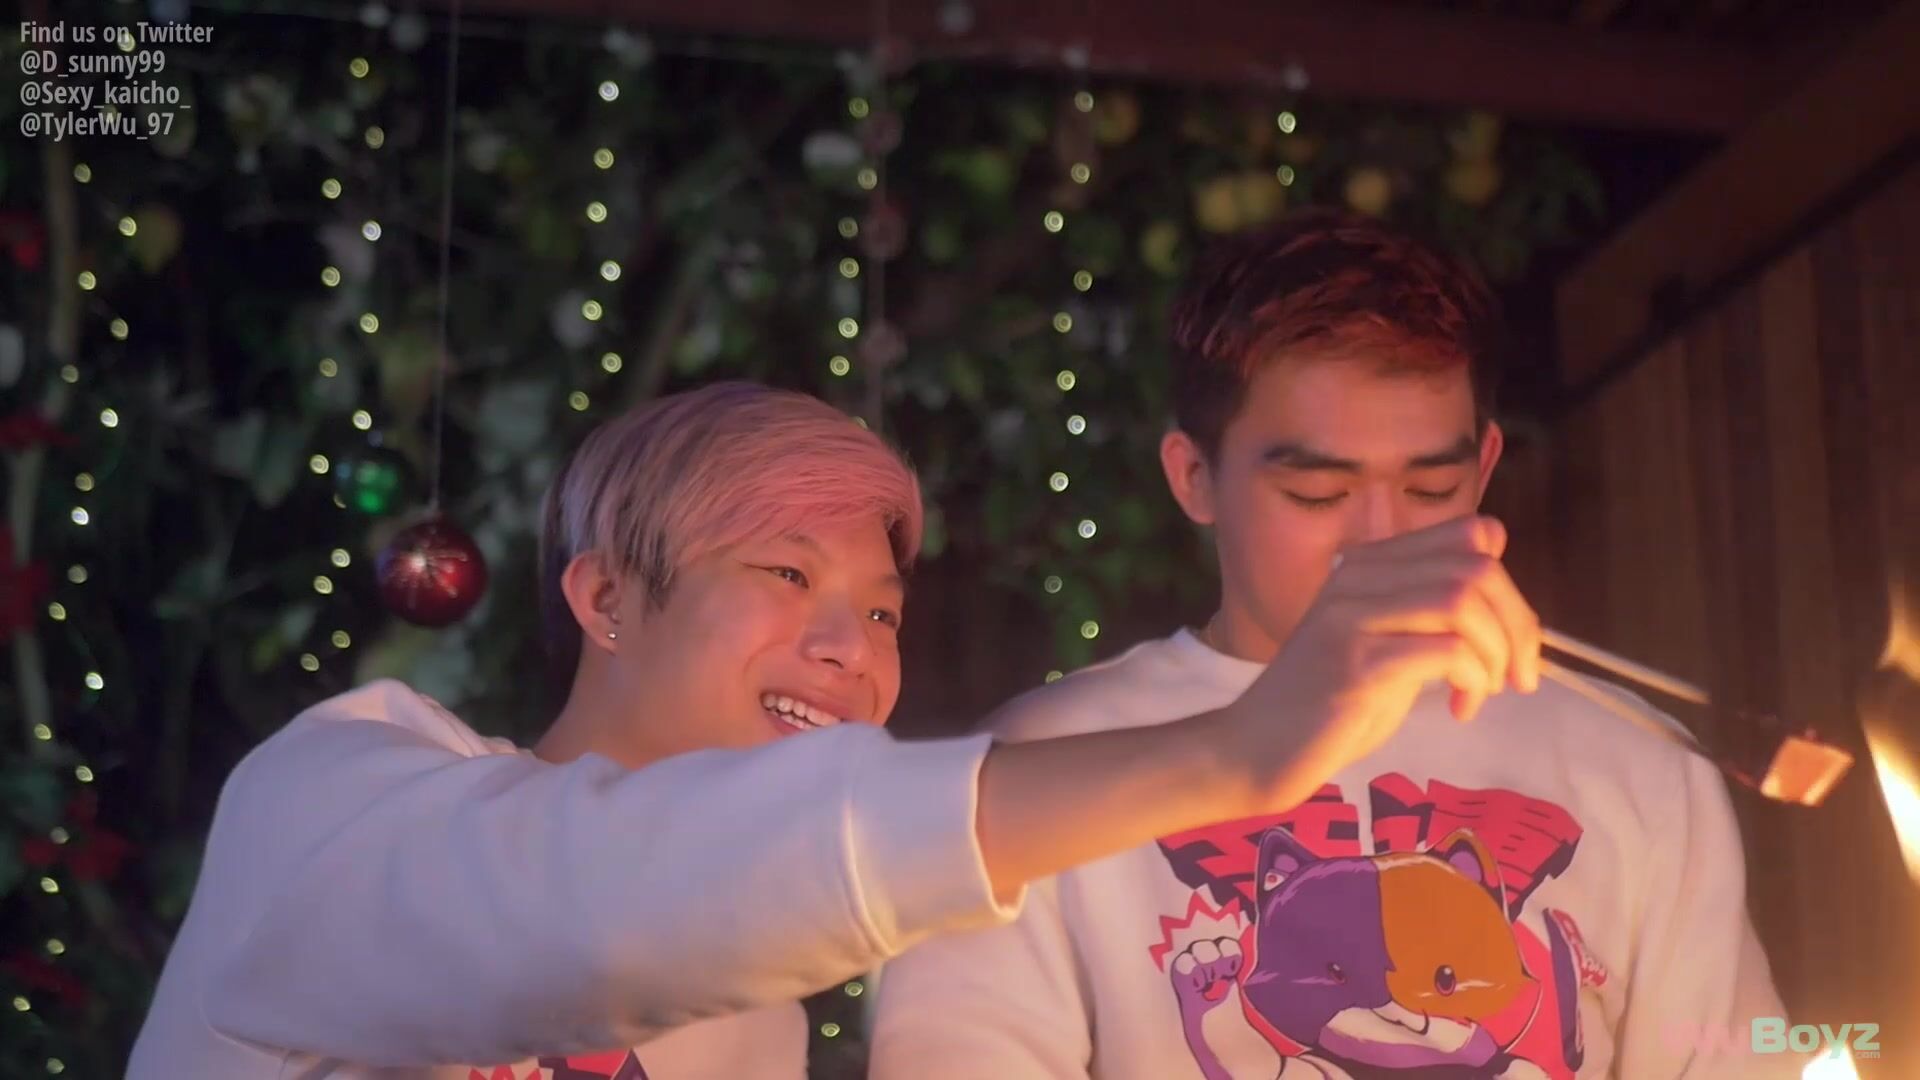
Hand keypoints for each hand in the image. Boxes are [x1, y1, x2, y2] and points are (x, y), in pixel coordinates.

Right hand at [1227, 515, 1541, 808]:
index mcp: (1370, 564)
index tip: (1511, 638)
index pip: (1469, 534)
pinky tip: (1460, 707)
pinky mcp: (1355, 662)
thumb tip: (1500, 589)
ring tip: (1486, 690)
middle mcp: (1359, 576)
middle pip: (1475, 568)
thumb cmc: (1327, 704)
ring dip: (1496, 651)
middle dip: (1517, 624)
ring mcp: (1352, 616)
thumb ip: (1429, 614)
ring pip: (1462, 602)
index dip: (1509, 584)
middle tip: (1519, 675)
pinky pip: (1445, 650)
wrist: (1256, 747)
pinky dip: (1472, 679)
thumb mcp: (1386, 644)